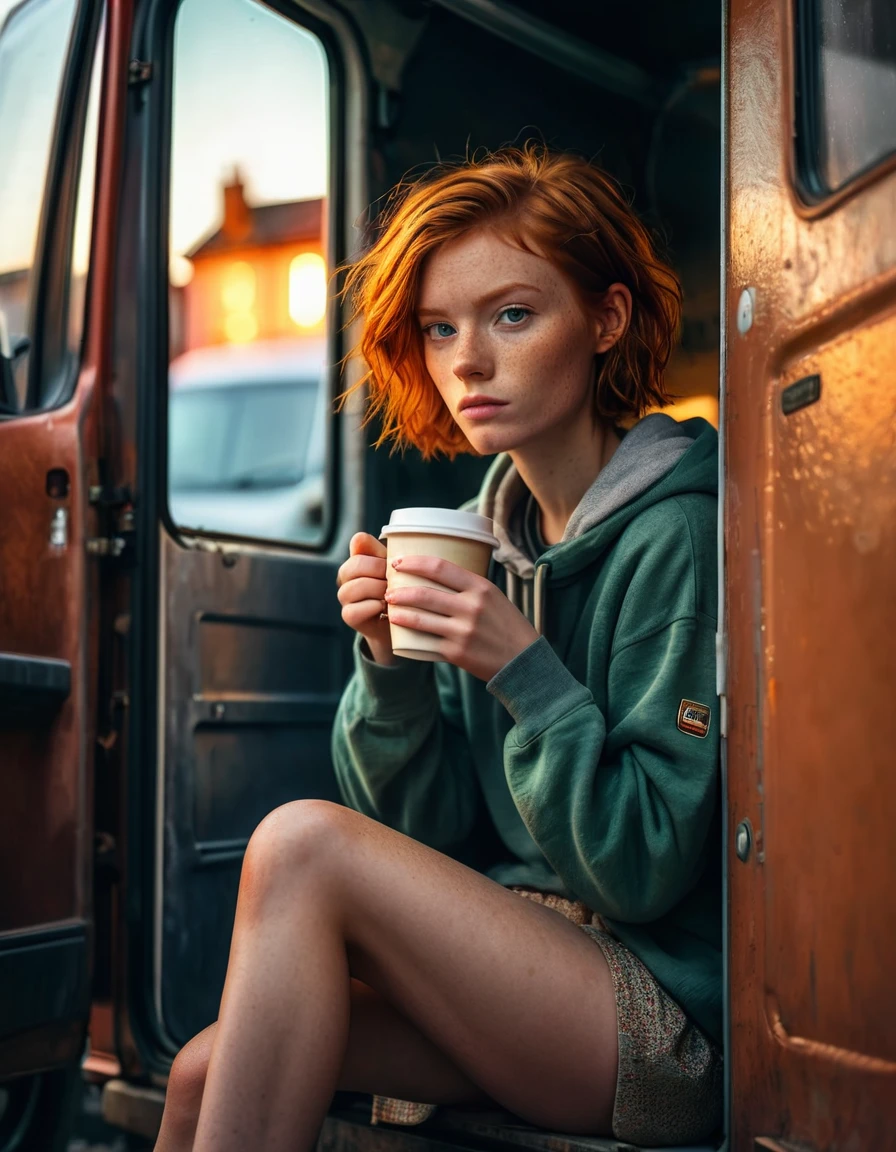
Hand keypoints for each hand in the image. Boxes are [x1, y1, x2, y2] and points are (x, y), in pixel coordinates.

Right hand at [336, 533, 395, 665]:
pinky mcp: (349, 616)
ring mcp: (345, 597)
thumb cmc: (400, 590)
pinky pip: (354, 610)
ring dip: (378, 590)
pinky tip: (386, 608)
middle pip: (355, 565)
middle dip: (380, 571)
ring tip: (393, 595)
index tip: (394, 565)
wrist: (402, 621)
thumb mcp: (396, 568)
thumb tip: (359, 537)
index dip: (380, 553)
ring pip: (354, 587)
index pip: (359, 542)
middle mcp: (346, 576)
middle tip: (396, 581)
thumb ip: (381, 551)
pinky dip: (373, 607)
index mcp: (357, 558)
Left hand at [383, 555, 539, 681]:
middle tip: (388, 589)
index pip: (440, 568)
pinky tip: (400, 631)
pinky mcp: (456, 652)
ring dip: (399, 612)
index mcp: (481, 588)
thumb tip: (437, 574)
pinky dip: (409, 636)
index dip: (414, 563)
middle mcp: (471, 607)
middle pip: (424, 594)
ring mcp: (462, 631)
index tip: (398, 562)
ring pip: (420, 618)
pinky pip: (426, 641)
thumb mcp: (494, 597)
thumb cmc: (507, 626)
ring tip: (390, 608)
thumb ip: (468, 587)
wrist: (523, 661)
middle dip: (399, 591)